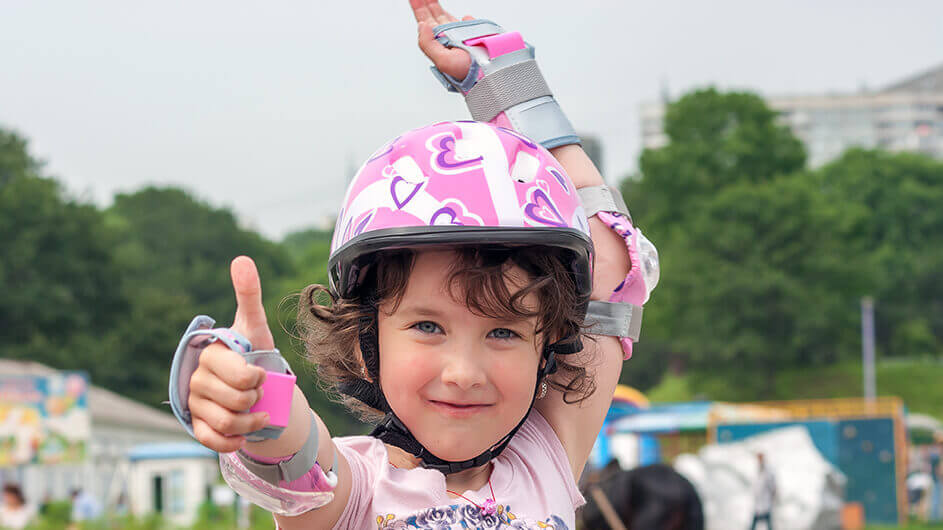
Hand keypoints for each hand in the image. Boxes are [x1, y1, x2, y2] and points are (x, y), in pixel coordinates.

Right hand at [188, 256, 272, 452]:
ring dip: (250, 421)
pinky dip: (231, 441)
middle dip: (255, 398)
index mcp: (209, 355)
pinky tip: (243, 434)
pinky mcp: (197, 426)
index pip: (240, 376)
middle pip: (236, 401)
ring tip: (256, 410)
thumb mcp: (253, 324)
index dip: (257, 378)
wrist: (254, 383)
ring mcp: (195, 404)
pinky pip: (212, 441)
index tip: (260, 372)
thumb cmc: (252, 351)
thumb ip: (248, 293)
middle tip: (257, 390)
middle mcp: (197, 380)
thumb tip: (241, 259)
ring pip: (227, 424)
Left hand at [410, 0, 473, 79]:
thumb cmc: (467, 72)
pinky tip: (463, 16)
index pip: (424, 22)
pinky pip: (467, 22)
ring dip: (437, 5)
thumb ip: (428, 44)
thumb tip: (422, 26)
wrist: (490, 72)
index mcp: (437, 43)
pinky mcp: (475, 33)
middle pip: (432, 15)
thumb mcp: (442, 61)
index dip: (418, 8)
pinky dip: (465, 18)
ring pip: (445, 16)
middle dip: (424, 3)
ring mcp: (460, 34)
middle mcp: (447, 37)